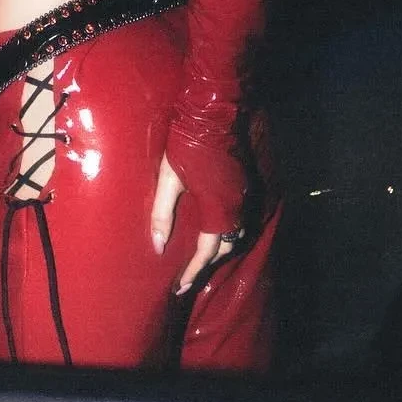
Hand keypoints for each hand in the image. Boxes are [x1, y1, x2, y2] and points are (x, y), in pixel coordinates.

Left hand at [150, 155, 238, 295]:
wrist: (212, 114)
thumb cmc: (186, 144)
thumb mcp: (168, 180)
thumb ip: (163, 215)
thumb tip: (157, 248)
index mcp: (218, 208)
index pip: (208, 251)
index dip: (194, 271)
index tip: (180, 287)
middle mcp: (237, 206)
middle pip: (226, 247)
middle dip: (208, 265)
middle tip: (188, 277)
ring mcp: (244, 195)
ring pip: (236, 234)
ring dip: (219, 249)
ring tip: (199, 259)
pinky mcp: (244, 185)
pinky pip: (239, 219)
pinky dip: (227, 232)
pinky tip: (213, 232)